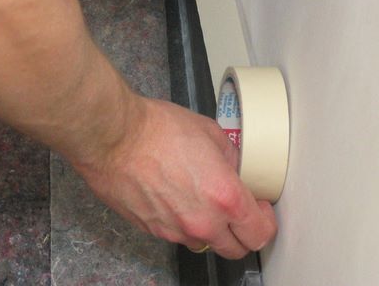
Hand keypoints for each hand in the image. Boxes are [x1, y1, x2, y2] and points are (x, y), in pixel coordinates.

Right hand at [72, 97, 277, 258]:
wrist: (113, 136)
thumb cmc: (156, 129)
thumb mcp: (209, 131)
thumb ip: (229, 156)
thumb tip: (232, 167)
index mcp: (224, 197)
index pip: (261, 233)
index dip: (266, 221)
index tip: (261, 208)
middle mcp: (202, 222)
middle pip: (236, 250)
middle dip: (241, 233)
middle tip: (236, 210)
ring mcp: (174, 230)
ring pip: (204, 244)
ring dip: (209, 229)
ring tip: (198, 200)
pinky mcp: (151, 229)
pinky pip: (175, 234)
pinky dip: (179, 222)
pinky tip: (172, 195)